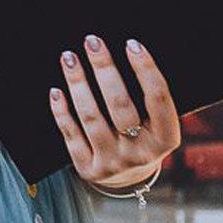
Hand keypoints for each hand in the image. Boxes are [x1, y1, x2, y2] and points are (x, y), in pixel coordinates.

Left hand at [51, 35, 181, 190]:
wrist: (129, 180)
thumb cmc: (143, 137)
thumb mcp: (158, 125)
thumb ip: (149, 98)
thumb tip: (131, 50)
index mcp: (166, 139)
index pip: (158, 99)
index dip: (146, 70)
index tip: (132, 44)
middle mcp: (141, 153)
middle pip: (120, 105)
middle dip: (105, 70)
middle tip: (92, 42)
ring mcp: (113, 163)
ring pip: (91, 118)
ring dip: (78, 84)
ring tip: (69, 58)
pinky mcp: (88, 168)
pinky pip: (71, 135)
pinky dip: (61, 112)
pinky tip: (56, 91)